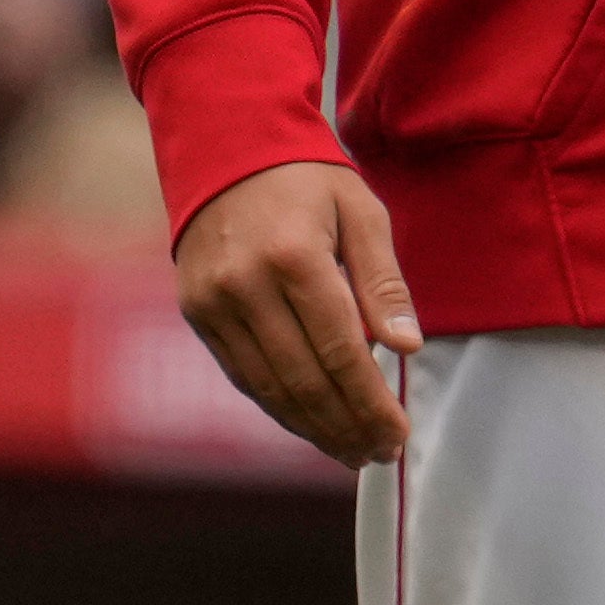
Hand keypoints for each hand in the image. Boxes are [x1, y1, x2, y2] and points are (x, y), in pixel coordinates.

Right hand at [171, 158, 419, 466]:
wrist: (228, 150)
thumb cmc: (310, 181)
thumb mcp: (363, 214)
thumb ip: (384, 283)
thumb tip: (408, 348)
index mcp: (294, 259)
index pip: (339, 351)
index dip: (370, 402)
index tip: (398, 434)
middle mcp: (244, 287)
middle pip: (300, 380)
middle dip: (344, 425)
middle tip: (379, 454)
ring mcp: (212, 303)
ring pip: (266, 387)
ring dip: (311, 428)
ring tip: (351, 452)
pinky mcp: (195, 313)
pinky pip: (240, 373)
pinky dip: (276, 405)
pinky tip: (310, 424)